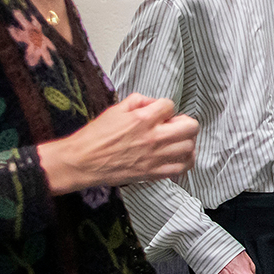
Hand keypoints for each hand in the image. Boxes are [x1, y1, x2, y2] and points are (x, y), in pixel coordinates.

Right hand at [38, 94, 198, 195]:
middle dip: (185, 122)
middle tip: (173, 125)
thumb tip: (154, 103)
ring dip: (186, 140)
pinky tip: (177, 155)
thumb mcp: (115, 109)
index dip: (165, 107)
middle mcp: (153, 138)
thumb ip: (139, 100)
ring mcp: (156, 157)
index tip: (159, 113)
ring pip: (190, 147)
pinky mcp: (154, 173)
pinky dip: (185, 160)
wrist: (83, 162)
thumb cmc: (96, 135)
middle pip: (191, 126)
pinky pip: (182, 167)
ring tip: (176, 140)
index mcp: (142, 119)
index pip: (170, 106)